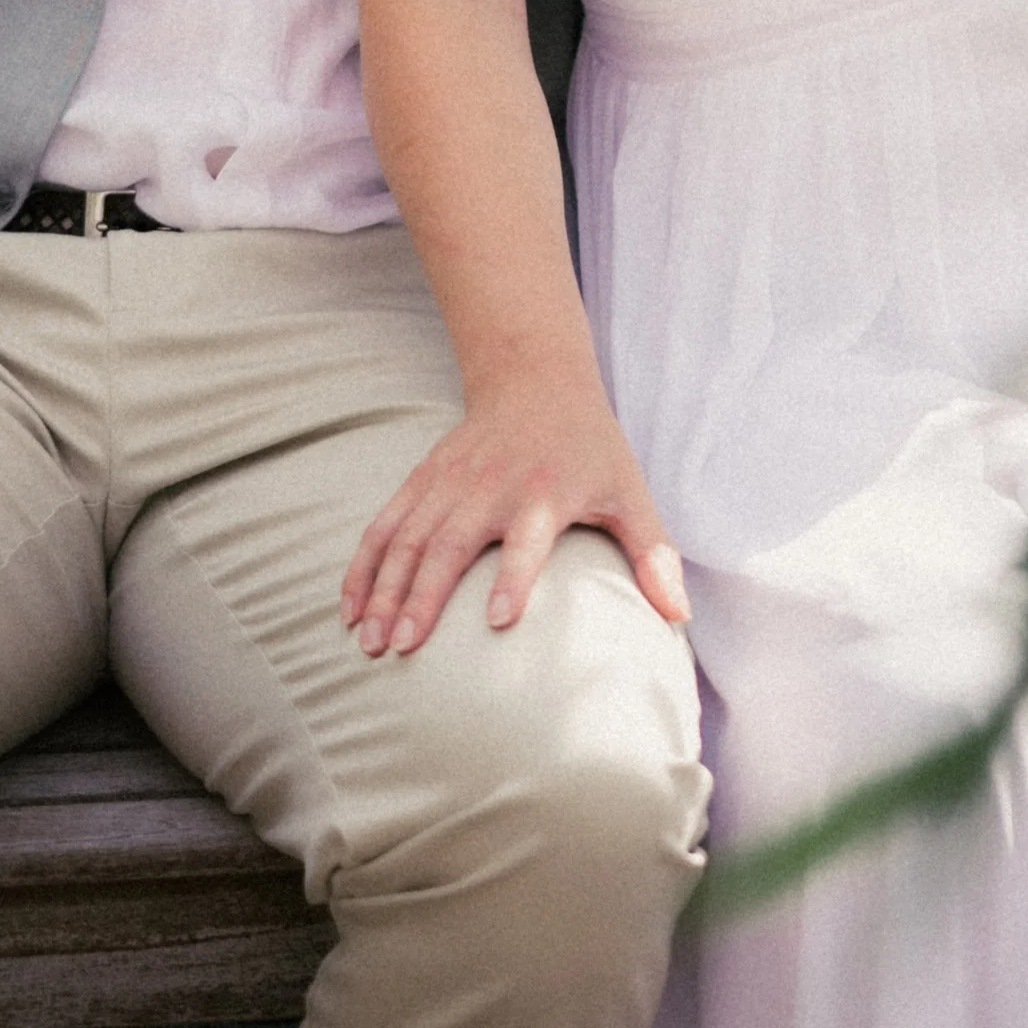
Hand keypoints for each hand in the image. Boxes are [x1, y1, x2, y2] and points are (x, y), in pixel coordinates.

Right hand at [341, 369, 689, 655]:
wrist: (536, 377)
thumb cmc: (590, 448)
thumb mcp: (630, 492)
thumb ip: (652, 552)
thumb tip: (679, 614)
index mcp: (543, 493)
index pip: (527, 539)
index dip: (514, 577)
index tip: (498, 622)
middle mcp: (489, 486)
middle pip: (449, 543)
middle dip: (422, 596)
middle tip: (402, 649)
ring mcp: (450, 481)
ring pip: (406, 537)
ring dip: (384, 588)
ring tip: (369, 640)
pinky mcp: (424, 478)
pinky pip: (385, 523)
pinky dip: (364, 564)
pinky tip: (348, 606)